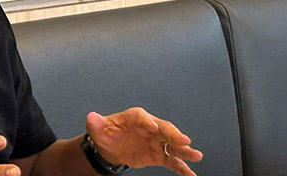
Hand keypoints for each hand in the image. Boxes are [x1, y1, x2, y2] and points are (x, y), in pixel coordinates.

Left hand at [86, 107, 203, 175]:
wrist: (110, 148)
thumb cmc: (106, 133)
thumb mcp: (97, 128)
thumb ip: (95, 123)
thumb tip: (91, 117)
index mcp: (135, 117)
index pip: (143, 118)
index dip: (148, 122)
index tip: (154, 127)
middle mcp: (150, 127)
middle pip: (164, 129)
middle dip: (174, 135)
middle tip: (183, 140)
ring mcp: (156, 141)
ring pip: (172, 144)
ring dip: (184, 150)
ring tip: (195, 155)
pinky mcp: (159, 155)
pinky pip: (172, 160)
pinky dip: (181, 167)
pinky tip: (190, 174)